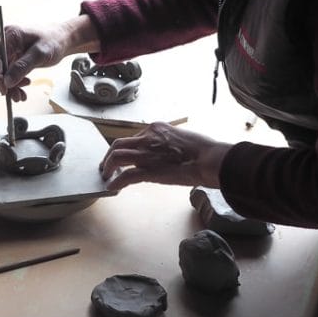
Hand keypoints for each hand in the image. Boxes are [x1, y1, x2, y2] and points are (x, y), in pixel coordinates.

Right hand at [0, 17, 96, 101]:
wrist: (63, 40)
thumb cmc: (54, 40)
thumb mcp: (40, 54)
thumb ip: (23, 67)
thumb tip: (7, 81)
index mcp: (10, 35)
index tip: (4, 89)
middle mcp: (6, 42)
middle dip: (6, 83)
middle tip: (15, 95)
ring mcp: (10, 50)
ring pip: (3, 73)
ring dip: (11, 86)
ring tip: (21, 96)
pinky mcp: (14, 58)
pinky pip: (10, 74)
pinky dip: (15, 84)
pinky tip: (22, 90)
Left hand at [99, 122, 229, 190]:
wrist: (211, 159)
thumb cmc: (205, 151)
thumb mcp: (182, 138)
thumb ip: (168, 144)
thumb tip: (165, 155)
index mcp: (157, 128)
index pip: (134, 138)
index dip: (126, 149)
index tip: (124, 157)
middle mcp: (148, 137)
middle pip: (119, 144)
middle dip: (110, 156)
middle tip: (106, 166)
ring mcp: (147, 154)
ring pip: (117, 157)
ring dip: (108, 167)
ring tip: (106, 176)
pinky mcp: (149, 170)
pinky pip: (126, 176)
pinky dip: (116, 182)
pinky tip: (112, 188)